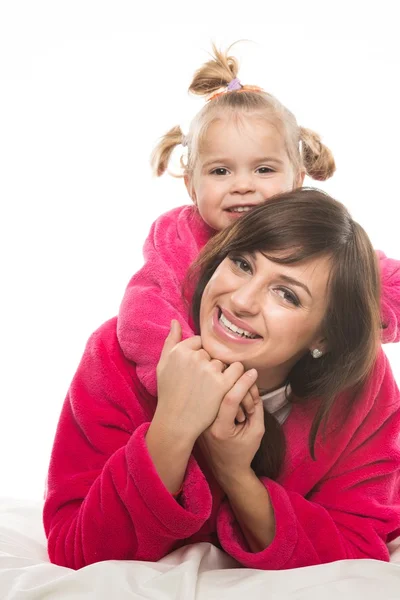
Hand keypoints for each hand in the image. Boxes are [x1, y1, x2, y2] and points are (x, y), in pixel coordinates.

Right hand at [155, 320, 245, 443]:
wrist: (177, 421)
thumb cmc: (169, 393)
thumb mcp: (163, 365)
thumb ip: (170, 341)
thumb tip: (175, 321)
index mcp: (180, 351)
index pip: (199, 343)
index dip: (198, 356)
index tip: (195, 371)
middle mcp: (195, 357)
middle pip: (211, 353)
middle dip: (209, 365)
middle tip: (202, 383)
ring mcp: (209, 370)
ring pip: (223, 362)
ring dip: (222, 372)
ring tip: (213, 388)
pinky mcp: (222, 384)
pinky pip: (237, 370)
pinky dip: (238, 376)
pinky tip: (233, 383)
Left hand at [198, 369, 264, 485]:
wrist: (226, 468)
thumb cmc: (244, 451)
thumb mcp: (257, 431)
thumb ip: (257, 406)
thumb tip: (251, 382)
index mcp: (220, 430)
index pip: (231, 398)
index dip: (244, 383)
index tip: (254, 372)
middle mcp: (205, 422)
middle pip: (222, 390)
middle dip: (241, 388)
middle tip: (251, 404)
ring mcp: (200, 418)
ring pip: (215, 390)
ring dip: (233, 391)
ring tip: (242, 412)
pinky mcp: (198, 413)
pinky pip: (211, 395)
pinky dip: (225, 393)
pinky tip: (234, 408)